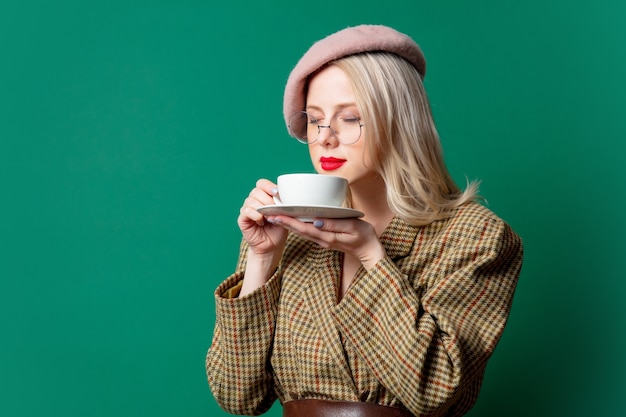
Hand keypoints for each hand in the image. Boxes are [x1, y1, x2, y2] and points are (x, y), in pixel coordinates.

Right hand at [238, 179, 287, 255]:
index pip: (262, 183)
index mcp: (263, 196)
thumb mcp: (284, 214)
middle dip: (267, 199)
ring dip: (262, 208)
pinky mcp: (242, 219)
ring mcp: (246, 209)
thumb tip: (284, 196)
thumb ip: (282, 204)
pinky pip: (246, 211)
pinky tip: (262, 222)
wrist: (272, 245)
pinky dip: (256, 215)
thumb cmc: (279, 229)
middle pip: (256, 191)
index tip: (277, 192)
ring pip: (251, 200)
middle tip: (275, 209)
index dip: (268, 186)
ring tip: (269, 217)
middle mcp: (253, 201)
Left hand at [266, 215, 385, 269]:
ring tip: (275, 215)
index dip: (289, 221)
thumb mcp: (352, 228)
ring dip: (287, 223)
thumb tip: (317, 221)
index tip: (277, 215)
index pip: (304, 228)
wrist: (369, 250)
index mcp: (327, 237)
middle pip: (298, 230)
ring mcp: (322, 240)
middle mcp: (321, 239)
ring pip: (301, 231)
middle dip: (283, 222)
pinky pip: (307, 231)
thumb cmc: (364, 237)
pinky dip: (297, 225)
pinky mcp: (324, 237)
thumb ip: (335, 225)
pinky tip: (291, 219)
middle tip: (268, 213)